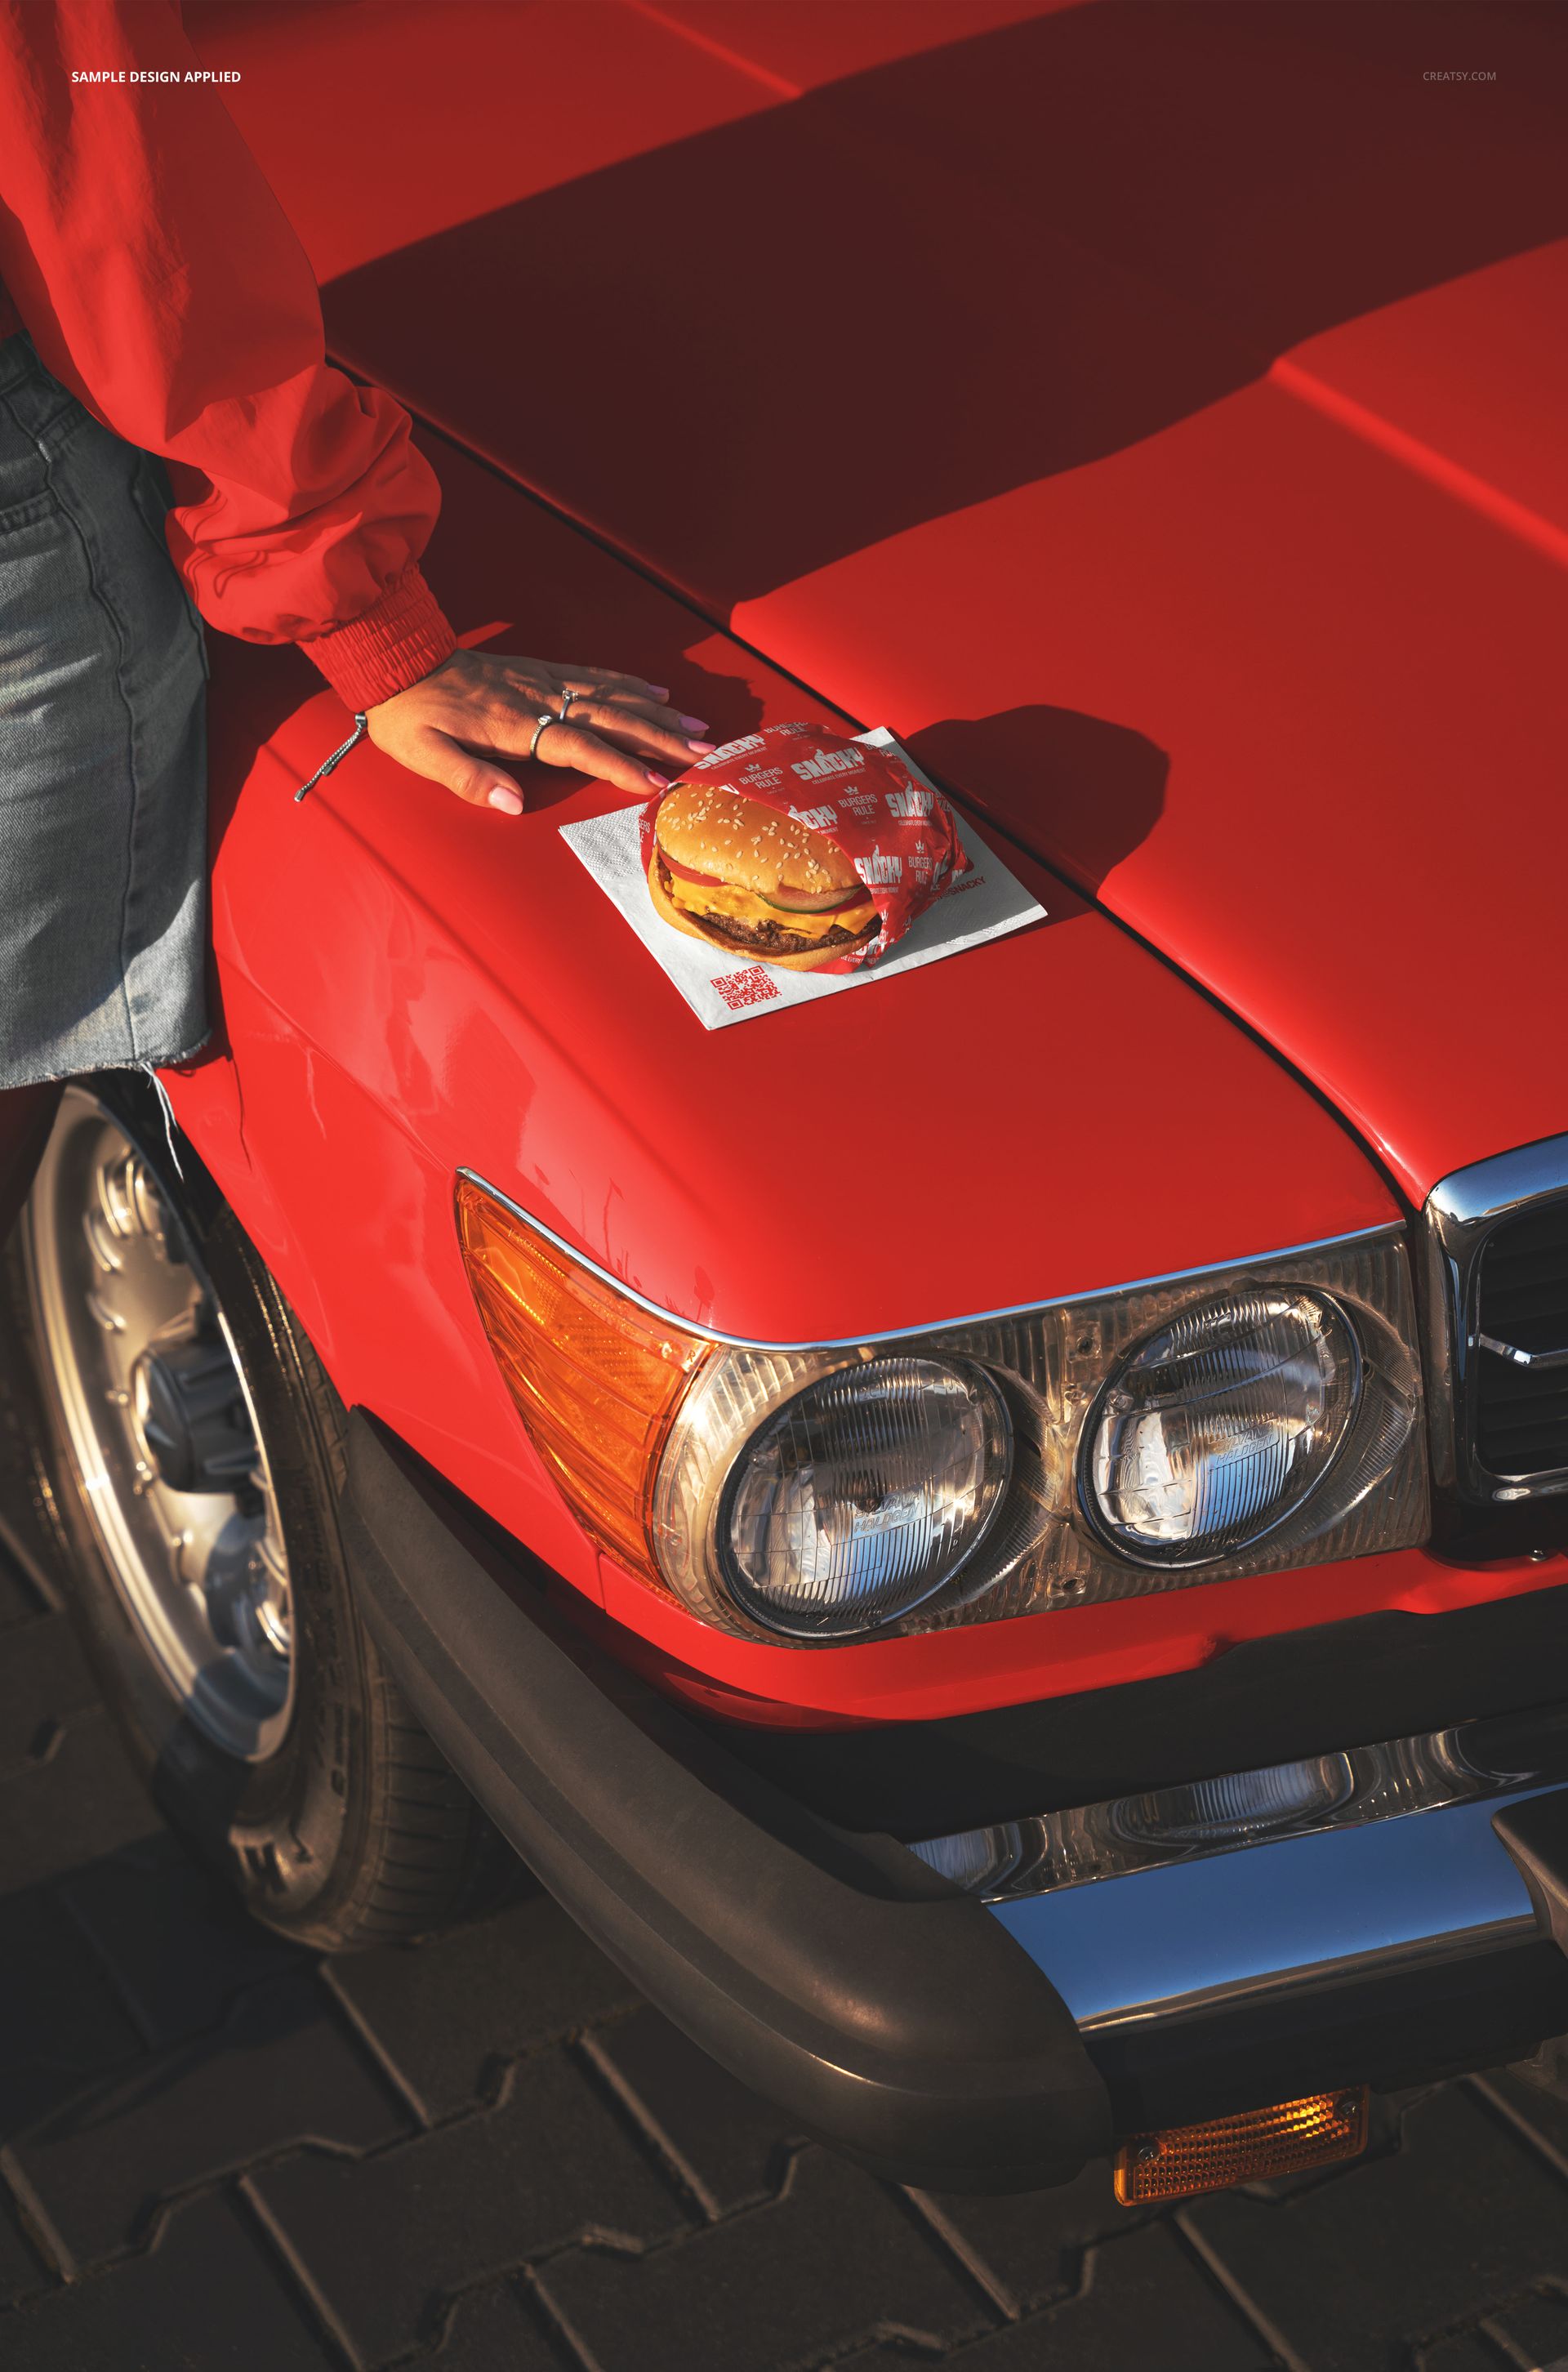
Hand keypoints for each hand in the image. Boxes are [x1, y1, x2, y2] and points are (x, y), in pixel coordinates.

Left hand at [366, 649, 714, 813]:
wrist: (393, 659)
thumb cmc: (407, 716)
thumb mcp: (423, 756)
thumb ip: (470, 780)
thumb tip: (514, 804)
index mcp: (513, 725)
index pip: (579, 747)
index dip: (620, 765)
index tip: (658, 782)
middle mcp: (536, 699)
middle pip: (610, 718)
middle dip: (660, 737)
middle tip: (703, 752)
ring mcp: (540, 681)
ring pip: (610, 695)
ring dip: (656, 712)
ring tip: (696, 725)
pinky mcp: (537, 670)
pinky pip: (592, 675)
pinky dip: (628, 683)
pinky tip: (654, 692)